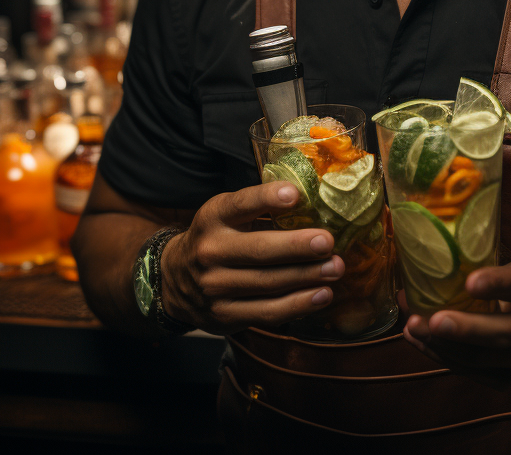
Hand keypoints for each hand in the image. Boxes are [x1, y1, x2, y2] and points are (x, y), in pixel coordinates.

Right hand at [159, 181, 343, 333]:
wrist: (175, 279)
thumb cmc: (218, 238)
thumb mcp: (227, 215)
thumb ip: (259, 209)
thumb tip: (313, 200)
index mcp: (213, 217)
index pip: (240, 205)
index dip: (266, 199)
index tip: (295, 194)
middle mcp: (210, 251)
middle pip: (258, 250)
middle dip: (297, 246)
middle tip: (328, 241)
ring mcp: (215, 287)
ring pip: (267, 283)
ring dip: (306, 276)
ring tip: (335, 268)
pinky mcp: (224, 316)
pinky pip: (267, 312)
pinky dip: (298, 305)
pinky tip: (322, 294)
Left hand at [403, 257, 510, 381]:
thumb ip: (486, 268)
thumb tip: (426, 266)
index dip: (499, 284)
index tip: (471, 282)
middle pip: (505, 333)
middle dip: (467, 329)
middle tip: (434, 320)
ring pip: (485, 358)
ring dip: (445, 346)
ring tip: (414, 328)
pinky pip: (474, 372)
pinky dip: (444, 357)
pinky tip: (421, 341)